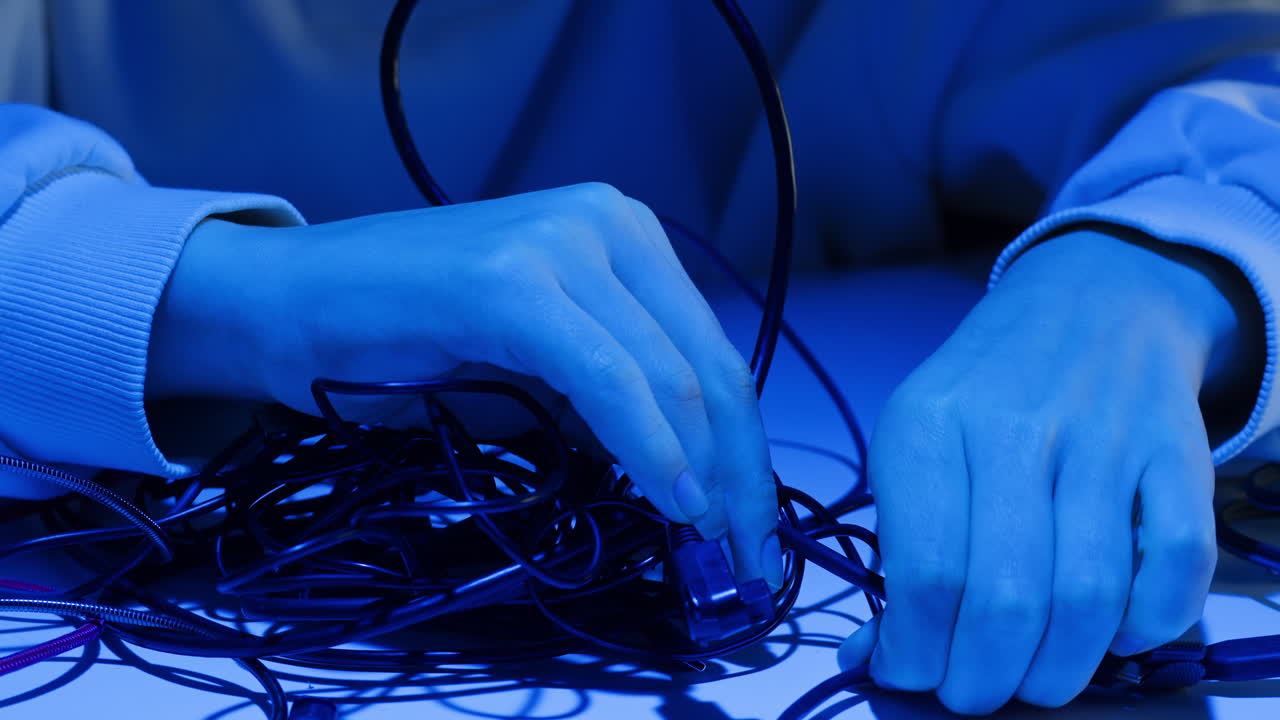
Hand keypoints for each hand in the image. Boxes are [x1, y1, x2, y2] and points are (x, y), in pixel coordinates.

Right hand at [148, 182, 781, 585]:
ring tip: (710, 539)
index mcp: (622, 234)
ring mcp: (560, 243)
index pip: (711, 353)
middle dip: (739, 470)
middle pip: (707, 367)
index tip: (751, 521)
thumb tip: (683, 471)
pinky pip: (606, 378)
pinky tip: (671, 497)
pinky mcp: (512, 282)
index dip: (744, 447)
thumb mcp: (536, 363)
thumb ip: (608, 396)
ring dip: (704, 470)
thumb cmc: (402, 339)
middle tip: (749, 552)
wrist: (285, 304)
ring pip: (669, 375)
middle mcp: (605, 223)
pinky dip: (647, 444)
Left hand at [838, 227, 1259, 712]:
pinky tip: (1112, 631)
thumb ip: (897, 547)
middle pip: (1004, 599)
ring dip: (1058, 670)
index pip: (921, 572)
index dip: (914, 651)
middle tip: (972, 692)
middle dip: (982, 679)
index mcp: (928, 423)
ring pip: (1089, 596)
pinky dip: (1147, 624)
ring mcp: (1105, 438)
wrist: (1089, 301)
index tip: (908, 672)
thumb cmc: (983, 389)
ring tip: (1033, 679)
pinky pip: (1177, 565)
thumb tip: (872, 658)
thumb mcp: (913, 441)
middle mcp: (1015, 426)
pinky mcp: (1179, 452)